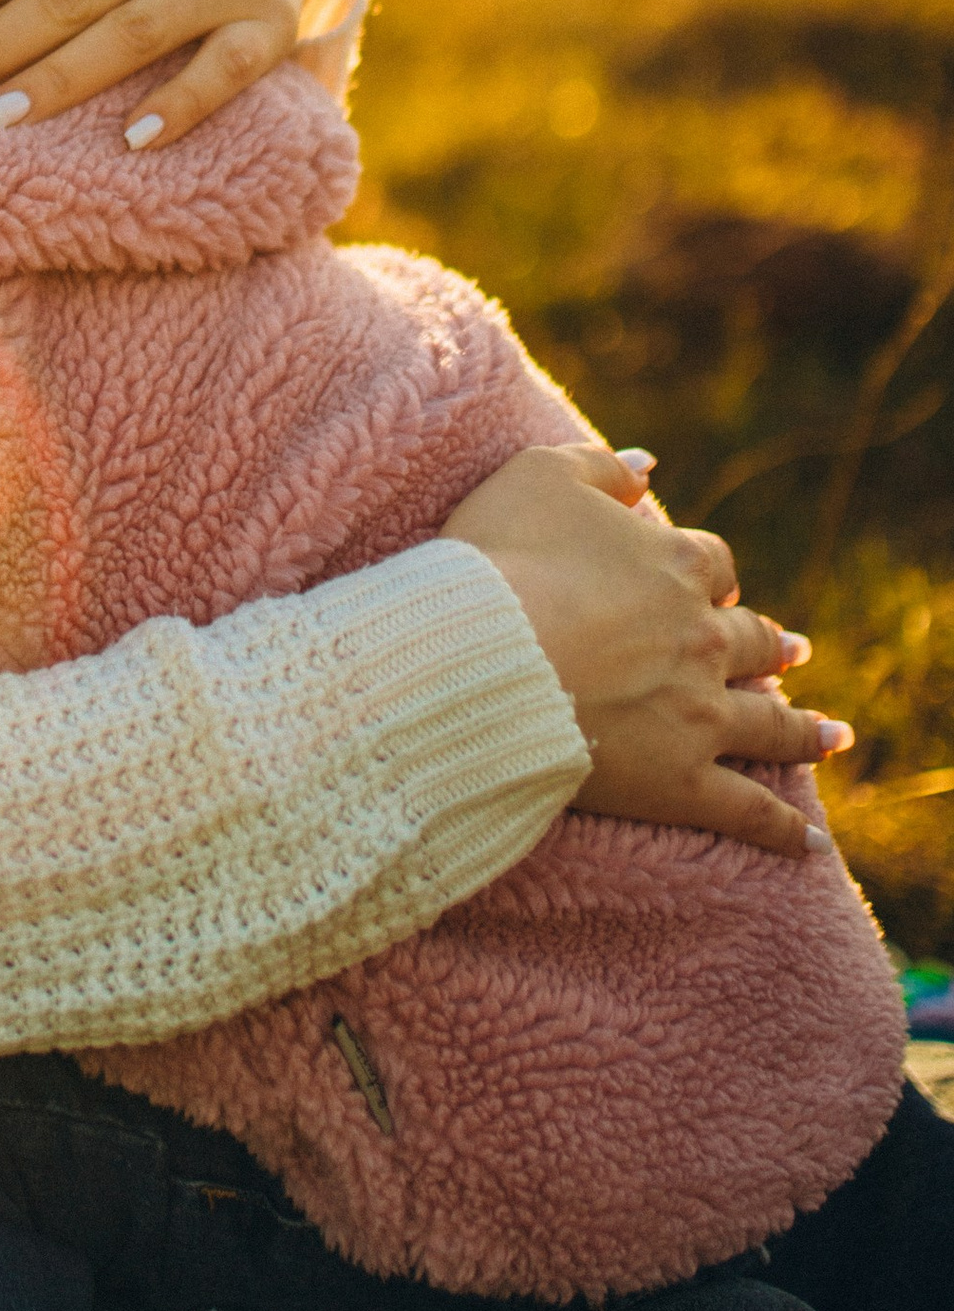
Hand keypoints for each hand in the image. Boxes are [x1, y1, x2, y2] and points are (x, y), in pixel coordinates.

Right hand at [439, 446, 845, 856]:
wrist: (479, 653)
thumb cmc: (498, 559)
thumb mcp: (539, 476)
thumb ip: (601, 466)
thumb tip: (650, 465)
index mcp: (673, 565)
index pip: (712, 564)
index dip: (713, 575)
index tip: (715, 585)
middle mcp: (702, 638)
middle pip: (751, 640)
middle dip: (771, 646)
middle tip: (791, 653)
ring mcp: (699, 713)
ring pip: (769, 722)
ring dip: (804, 728)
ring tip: (830, 735)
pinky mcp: (681, 781)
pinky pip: (747, 811)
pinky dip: (783, 830)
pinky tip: (811, 845)